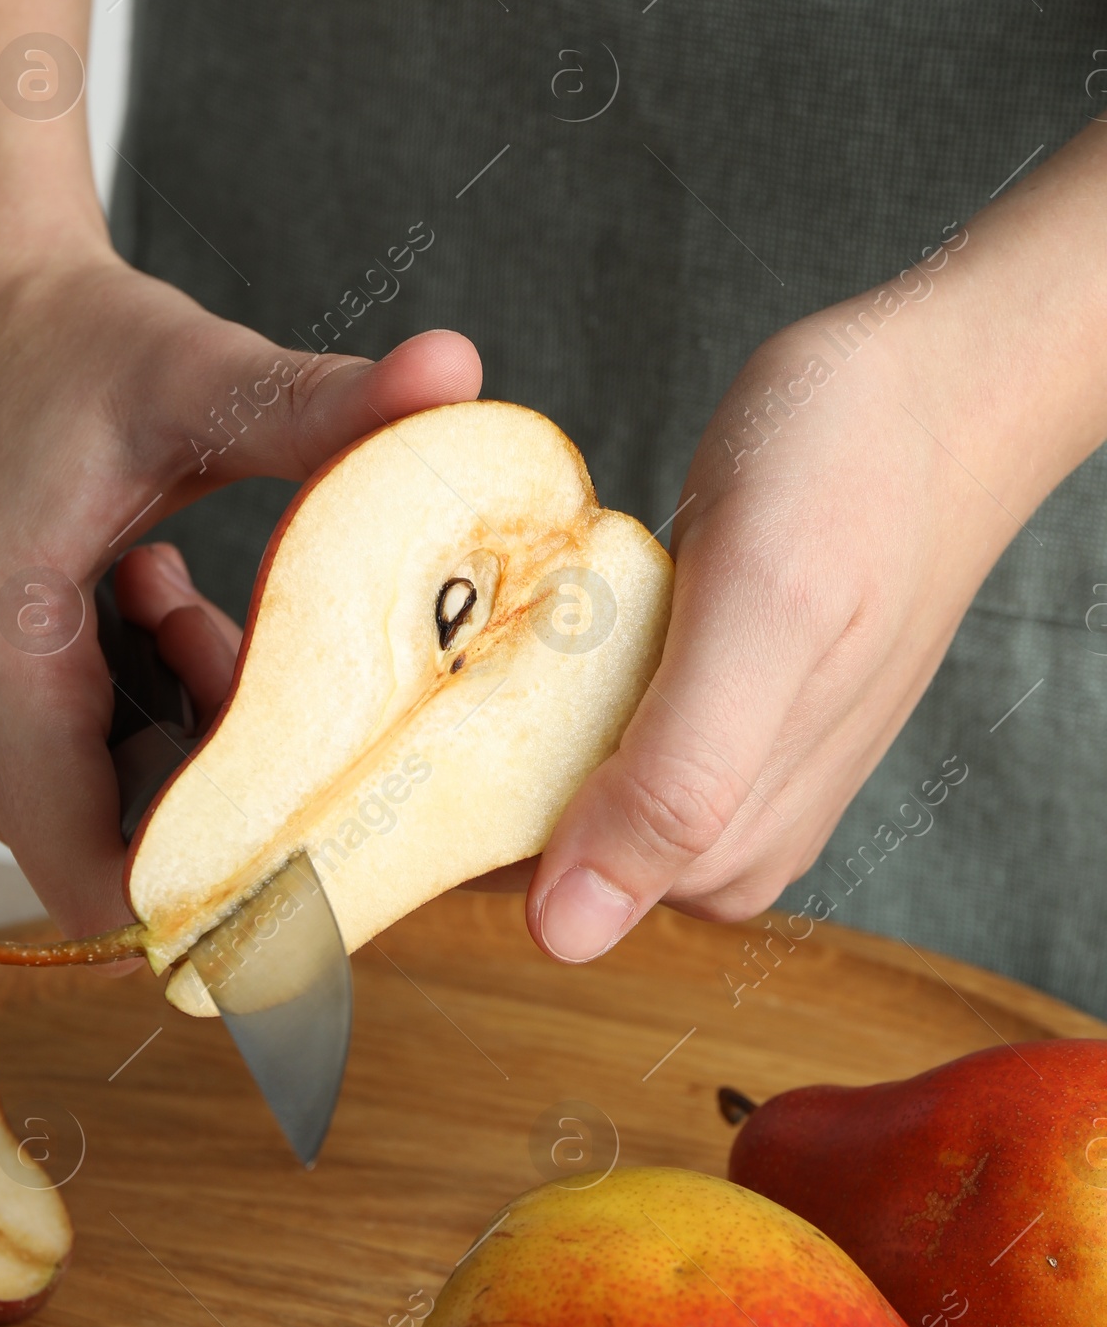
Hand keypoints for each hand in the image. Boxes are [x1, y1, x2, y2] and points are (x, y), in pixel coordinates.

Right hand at [0, 250, 479, 935]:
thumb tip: (459, 369)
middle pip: (119, 854)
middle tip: (225, 626)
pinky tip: (124, 609)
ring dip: (171, 738)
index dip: (229, 875)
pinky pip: (62, 786)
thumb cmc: (64, 347)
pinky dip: (125, 723)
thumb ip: (325, 403)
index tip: (316, 793)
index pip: (112, 887)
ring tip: (163, 595)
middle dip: (210, 775)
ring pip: (97, 823)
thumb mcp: (203, 381)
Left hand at [525, 118, 1106, 959]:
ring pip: (561, 778)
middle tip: (441, 639)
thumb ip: (676, 780)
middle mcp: (721, 839)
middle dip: (473, 754)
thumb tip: (566, 936)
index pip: (536, 887)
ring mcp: (718, 779)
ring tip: (498, 614)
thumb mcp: (761, 608)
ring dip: (507, 708)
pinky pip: (595, 724)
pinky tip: (559, 613)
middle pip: (542, 840)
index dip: (450, 813)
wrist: (940, 389)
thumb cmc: (859, 471)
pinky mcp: (710, 720)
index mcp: (726, 847)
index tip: (387, 736)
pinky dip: (554, 672)